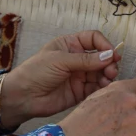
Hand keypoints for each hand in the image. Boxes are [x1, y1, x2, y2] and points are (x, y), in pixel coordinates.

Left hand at [0, 31, 121, 127]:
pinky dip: (102, 87)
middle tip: (111, 70)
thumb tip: (110, 56)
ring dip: (107, 75)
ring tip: (108, 79)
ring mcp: (78, 76)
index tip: (112, 54)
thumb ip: (86, 59)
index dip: (104, 45)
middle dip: (109, 62)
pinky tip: (103, 87)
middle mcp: (76, 59)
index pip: (93, 39)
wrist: (23, 96)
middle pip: (100, 57)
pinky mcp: (79, 92)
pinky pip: (96, 88)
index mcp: (70, 45)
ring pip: (101, 73)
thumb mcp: (60, 60)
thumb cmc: (36, 72)